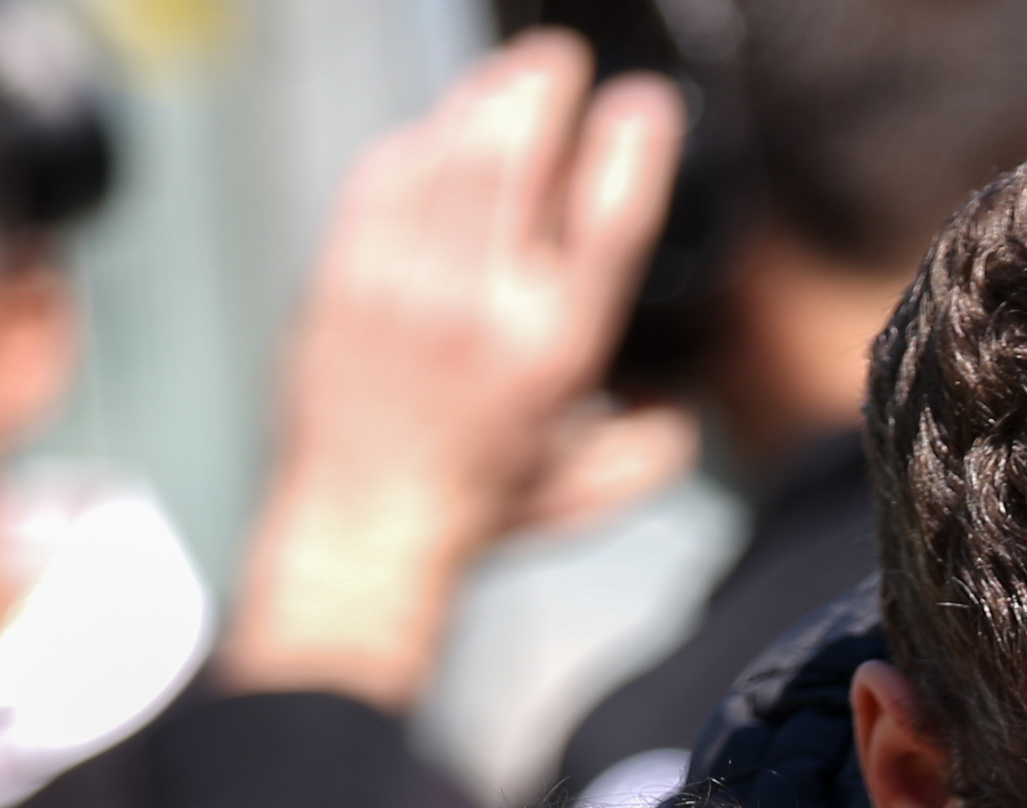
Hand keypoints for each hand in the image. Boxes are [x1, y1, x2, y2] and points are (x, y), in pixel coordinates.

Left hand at [220, 31, 686, 708]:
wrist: (360, 528)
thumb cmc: (474, 511)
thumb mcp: (589, 492)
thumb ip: (651, 448)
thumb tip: (679, 405)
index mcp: (551, 353)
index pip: (605, 223)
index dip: (631, 151)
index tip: (644, 107)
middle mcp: (478, 307)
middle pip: (518, 161)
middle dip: (545, 94)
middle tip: (562, 61)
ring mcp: (404, 284)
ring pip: (451, 157)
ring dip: (485, 101)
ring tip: (513, 75)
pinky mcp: (347, 276)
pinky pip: (385, 180)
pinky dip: (418, 142)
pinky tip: (439, 129)